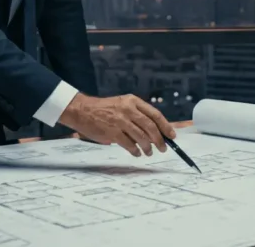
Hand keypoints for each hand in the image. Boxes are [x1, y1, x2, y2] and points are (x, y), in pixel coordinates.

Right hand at [58, 93, 176, 156]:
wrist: (82, 110)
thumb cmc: (104, 109)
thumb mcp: (122, 105)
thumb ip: (137, 115)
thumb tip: (155, 132)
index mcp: (133, 101)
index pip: (155, 114)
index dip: (166, 126)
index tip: (172, 136)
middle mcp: (128, 109)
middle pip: (151, 127)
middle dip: (160, 140)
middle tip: (163, 148)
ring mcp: (120, 121)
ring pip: (141, 137)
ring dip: (148, 147)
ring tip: (149, 152)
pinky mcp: (112, 132)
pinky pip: (129, 144)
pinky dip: (135, 150)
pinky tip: (136, 153)